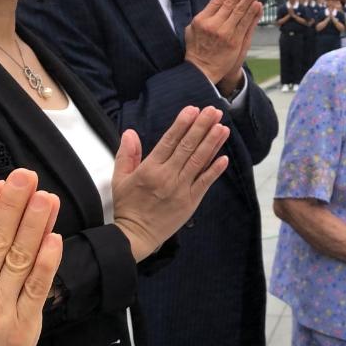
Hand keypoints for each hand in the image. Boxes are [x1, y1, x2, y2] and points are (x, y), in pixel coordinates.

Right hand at [112, 106, 230, 260]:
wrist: (135, 236)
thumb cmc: (128, 206)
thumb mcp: (120, 179)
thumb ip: (127, 154)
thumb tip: (130, 132)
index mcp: (150, 169)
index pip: (169, 141)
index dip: (182, 124)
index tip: (193, 109)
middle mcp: (167, 176)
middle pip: (187, 147)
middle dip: (202, 127)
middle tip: (213, 111)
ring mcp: (181, 189)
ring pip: (199, 161)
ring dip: (212, 143)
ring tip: (222, 127)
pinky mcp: (190, 201)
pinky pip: (205, 183)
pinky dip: (215, 170)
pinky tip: (225, 157)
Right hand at [182, 0, 261, 85]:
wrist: (201, 71)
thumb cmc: (196, 48)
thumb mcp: (192, 29)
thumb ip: (204, 15)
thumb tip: (217, 1)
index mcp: (202, 20)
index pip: (217, 0)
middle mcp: (214, 25)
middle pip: (230, 3)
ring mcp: (225, 34)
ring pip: (240, 12)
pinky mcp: (235, 42)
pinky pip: (246, 25)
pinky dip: (252, 14)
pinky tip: (257, 5)